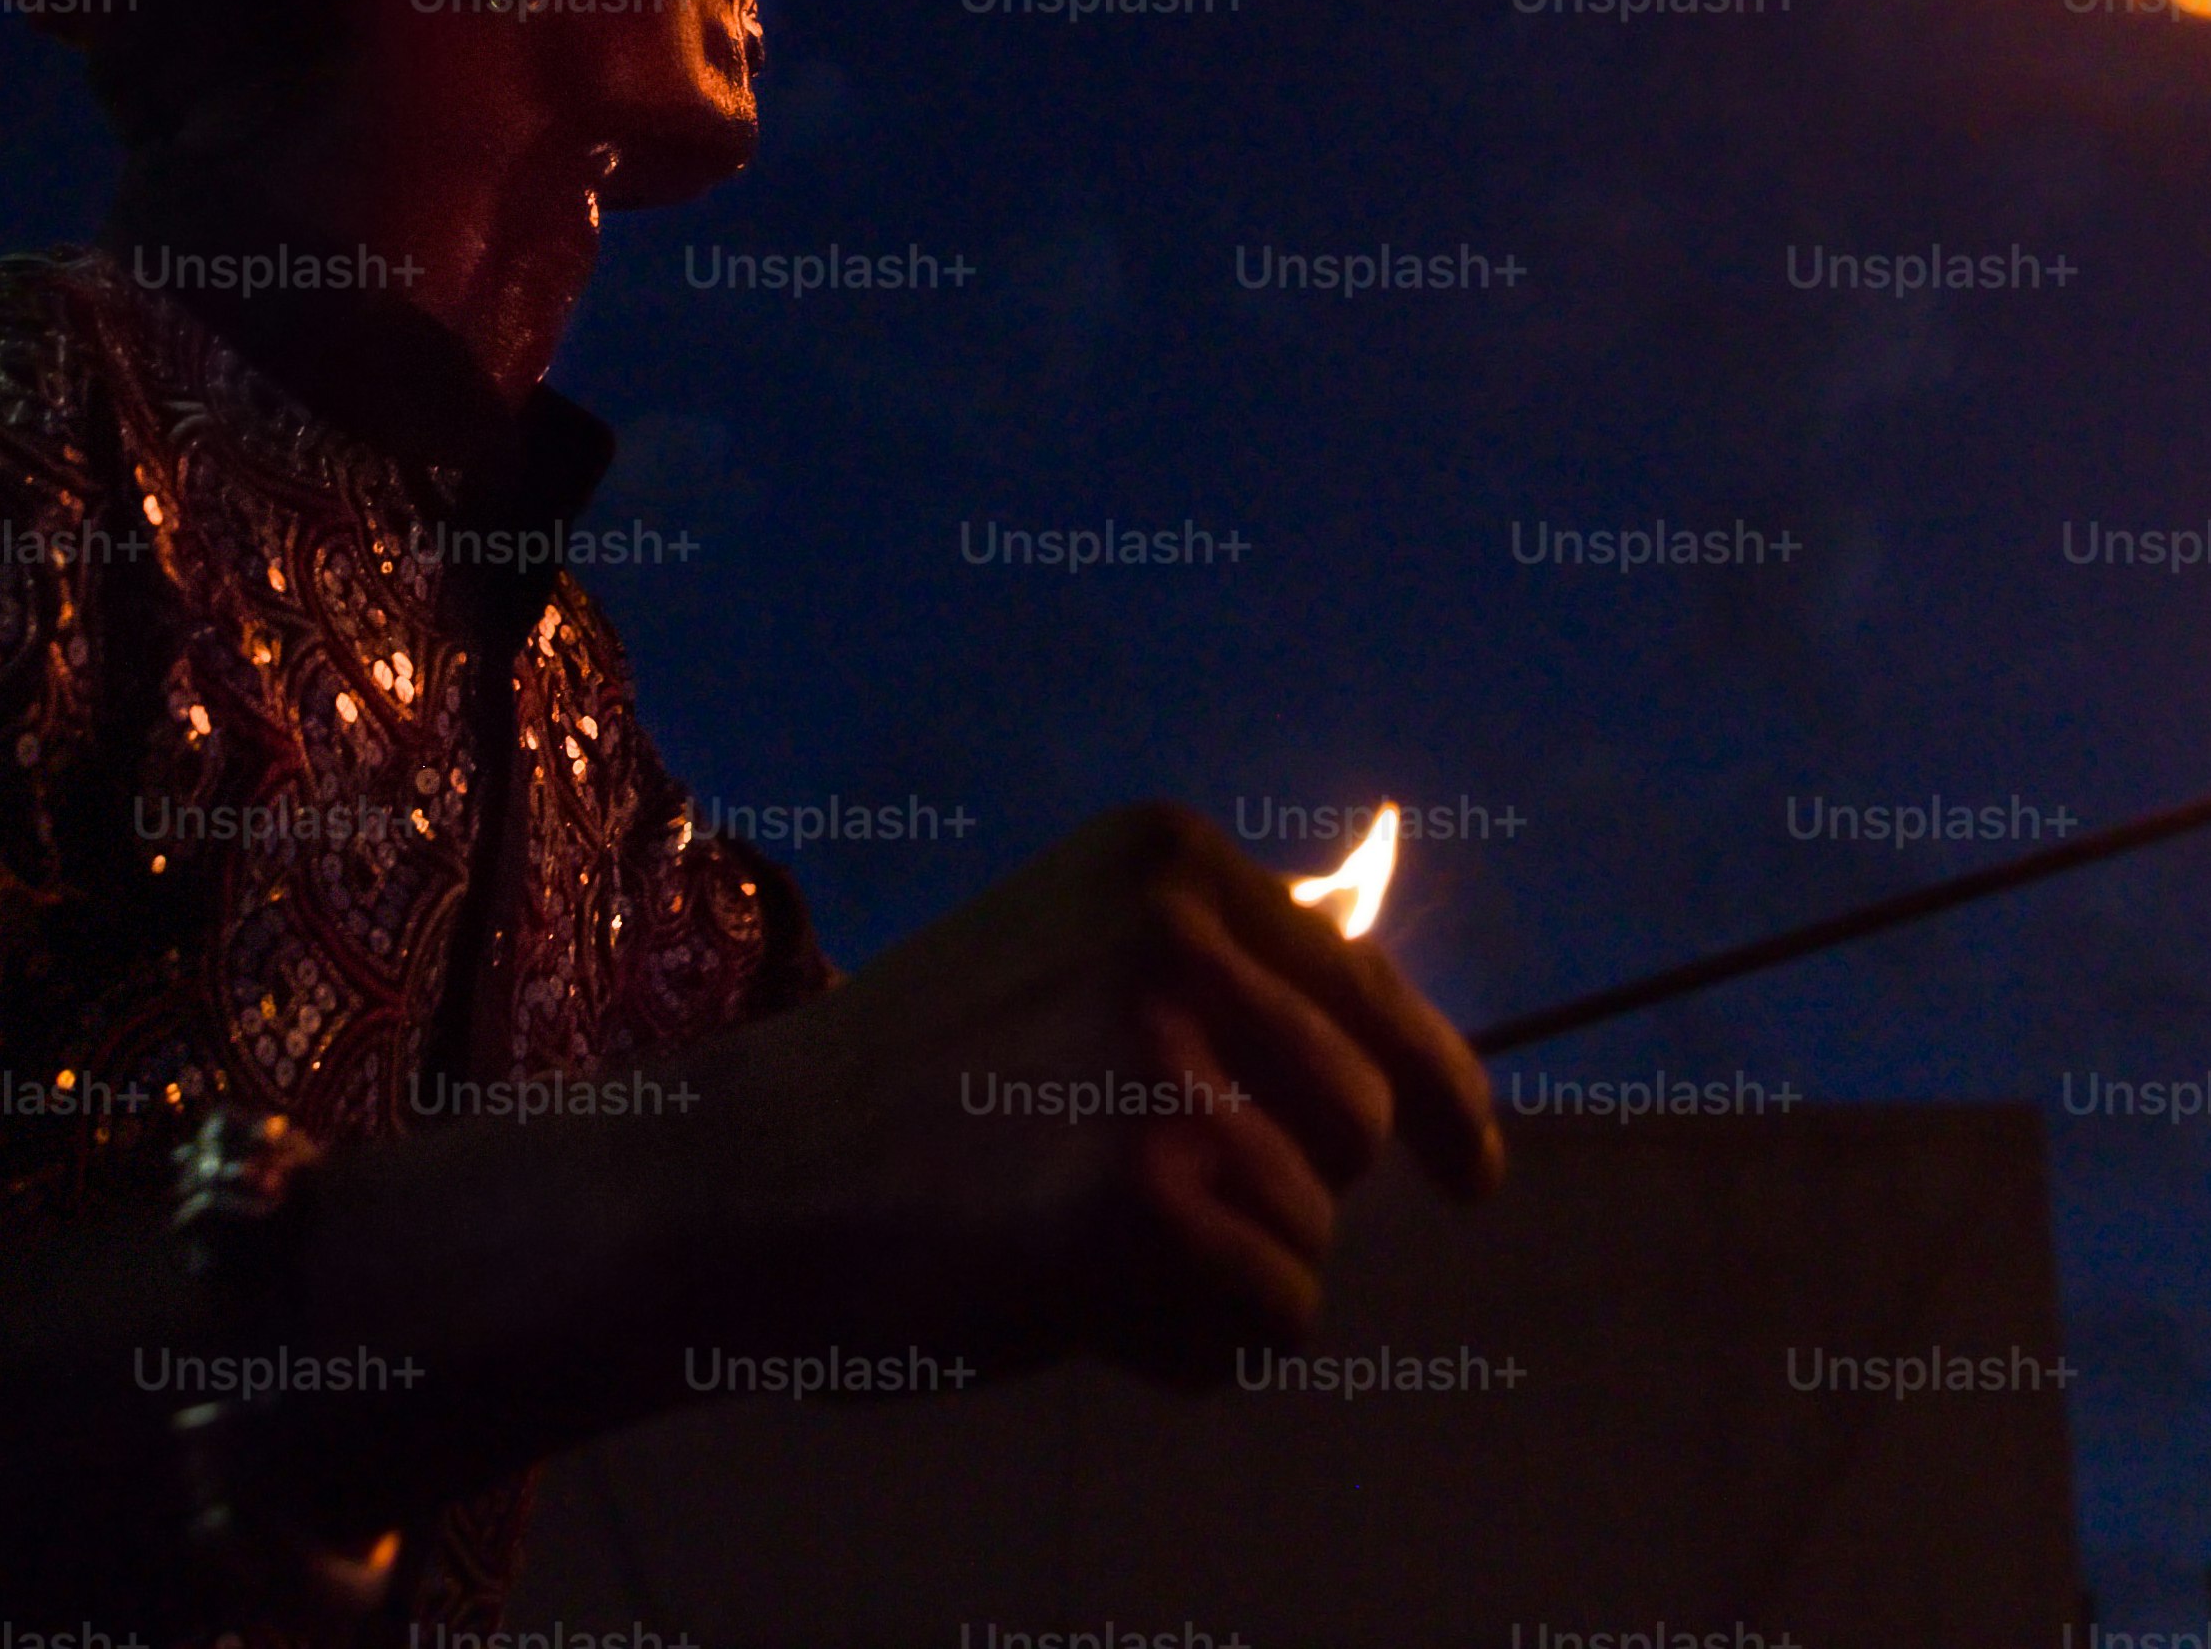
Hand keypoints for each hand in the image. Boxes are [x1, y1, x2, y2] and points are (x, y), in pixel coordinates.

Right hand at [687, 803, 1502, 1385]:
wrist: (743, 1180)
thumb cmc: (909, 1091)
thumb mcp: (1068, 963)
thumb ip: (1221, 990)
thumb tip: (1406, 1071)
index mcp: (1168, 860)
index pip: (1367, 986)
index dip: (1437, 1091)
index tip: (1468, 1170)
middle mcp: (1183, 938)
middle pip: (1353, 1121)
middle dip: (1276, 1194)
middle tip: (1119, 1210)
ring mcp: (1164, 1066)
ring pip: (1310, 1234)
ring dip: (1217, 1280)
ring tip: (1066, 1251)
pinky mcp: (1144, 1202)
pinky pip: (1269, 1319)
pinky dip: (1193, 1350)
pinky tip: (1074, 1310)